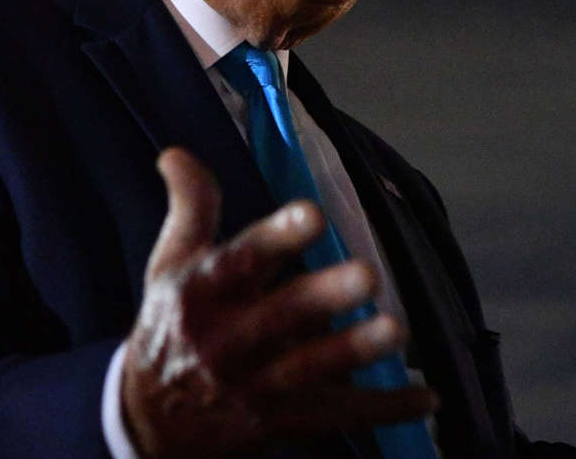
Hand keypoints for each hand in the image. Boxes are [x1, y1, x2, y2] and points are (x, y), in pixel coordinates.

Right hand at [120, 147, 437, 457]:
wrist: (149, 422)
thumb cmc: (170, 328)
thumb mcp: (170, 264)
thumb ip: (191, 206)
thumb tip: (177, 152)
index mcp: (205, 290)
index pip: (241, 259)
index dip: (276, 237)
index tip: (312, 214)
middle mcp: (229, 338)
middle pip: (282, 315)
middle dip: (324, 297)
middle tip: (368, 275)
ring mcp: (256, 386)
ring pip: (312, 368)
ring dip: (356, 351)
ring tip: (398, 330)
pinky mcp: (281, 422)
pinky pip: (338, 416)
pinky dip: (384, 410)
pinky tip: (426, 398)